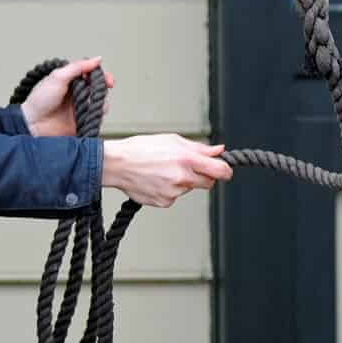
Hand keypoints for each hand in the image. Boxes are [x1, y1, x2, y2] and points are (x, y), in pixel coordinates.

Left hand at [21, 57, 112, 138]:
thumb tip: (97, 59)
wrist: (33, 124)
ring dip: (99, 101)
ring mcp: (81, 106)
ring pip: (101, 101)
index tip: (106, 78)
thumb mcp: (57, 77)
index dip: (101, 74)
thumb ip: (77, 67)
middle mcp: (78, 92)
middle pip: (100, 86)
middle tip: (104, 88)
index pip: (93, 73)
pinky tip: (88, 114)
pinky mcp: (83, 119)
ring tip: (88, 103)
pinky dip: (97, 114)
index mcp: (72, 79)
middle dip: (104, 87)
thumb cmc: (39, 101)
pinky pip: (98, 116)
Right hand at [102, 135, 233, 207]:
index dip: (226, 171)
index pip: (220, 171)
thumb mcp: (173, 140)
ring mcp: (172, 192)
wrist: (116, 164)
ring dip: (183, 182)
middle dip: (204, 176)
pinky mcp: (163, 202)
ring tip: (163, 171)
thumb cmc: (141, 148)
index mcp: (187, 159)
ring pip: (189, 189)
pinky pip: (174, 197)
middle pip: (208, 183)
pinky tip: (156, 180)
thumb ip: (199, 148)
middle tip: (189, 168)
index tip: (226, 171)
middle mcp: (182, 177)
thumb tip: (218, 151)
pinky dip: (169, 190)